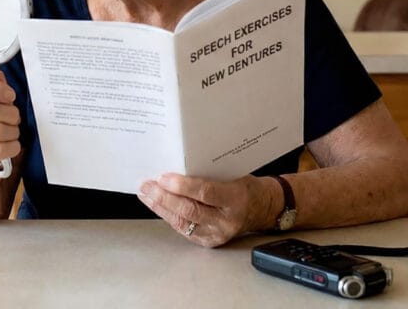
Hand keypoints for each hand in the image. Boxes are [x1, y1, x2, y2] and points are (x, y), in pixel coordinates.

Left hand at [138, 173, 270, 247]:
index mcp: (236, 199)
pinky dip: (167, 215)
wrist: (261, 208)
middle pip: (189, 210)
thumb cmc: (244, 186)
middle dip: (164, 197)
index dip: (182, 186)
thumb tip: (175, 166)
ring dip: (160, 206)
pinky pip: (183, 228)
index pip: (206, 193)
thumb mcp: (232, 174)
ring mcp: (217, 234)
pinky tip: (157, 205)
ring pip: (182, 222)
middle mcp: (227, 221)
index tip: (162, 177)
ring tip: (146, 194)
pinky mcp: (208, 241)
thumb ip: (207, 173)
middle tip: (147, 185)